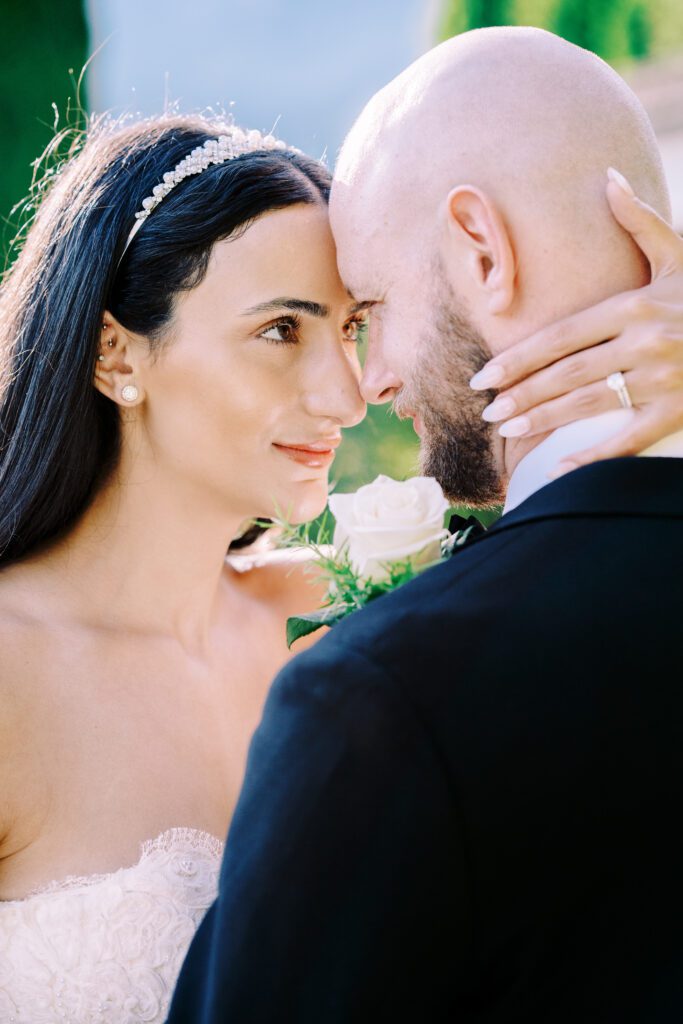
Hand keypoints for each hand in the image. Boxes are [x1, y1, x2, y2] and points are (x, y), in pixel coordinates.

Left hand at [470, 169, 682, 474]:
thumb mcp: (680, 255)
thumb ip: (641, 222)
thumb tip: (607, 180)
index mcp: (635, 306)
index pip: (562, 336)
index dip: (519, 357)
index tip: (484, 375)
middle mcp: (644, 342)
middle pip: (567, 372)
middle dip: (522, 393)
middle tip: (486, 410)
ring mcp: (660, 380)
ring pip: (589, 404)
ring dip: (544, 420)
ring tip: (508, 429)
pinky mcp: (675, 411)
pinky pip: (628, 439)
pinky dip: (593, 455)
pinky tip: (560, 469)